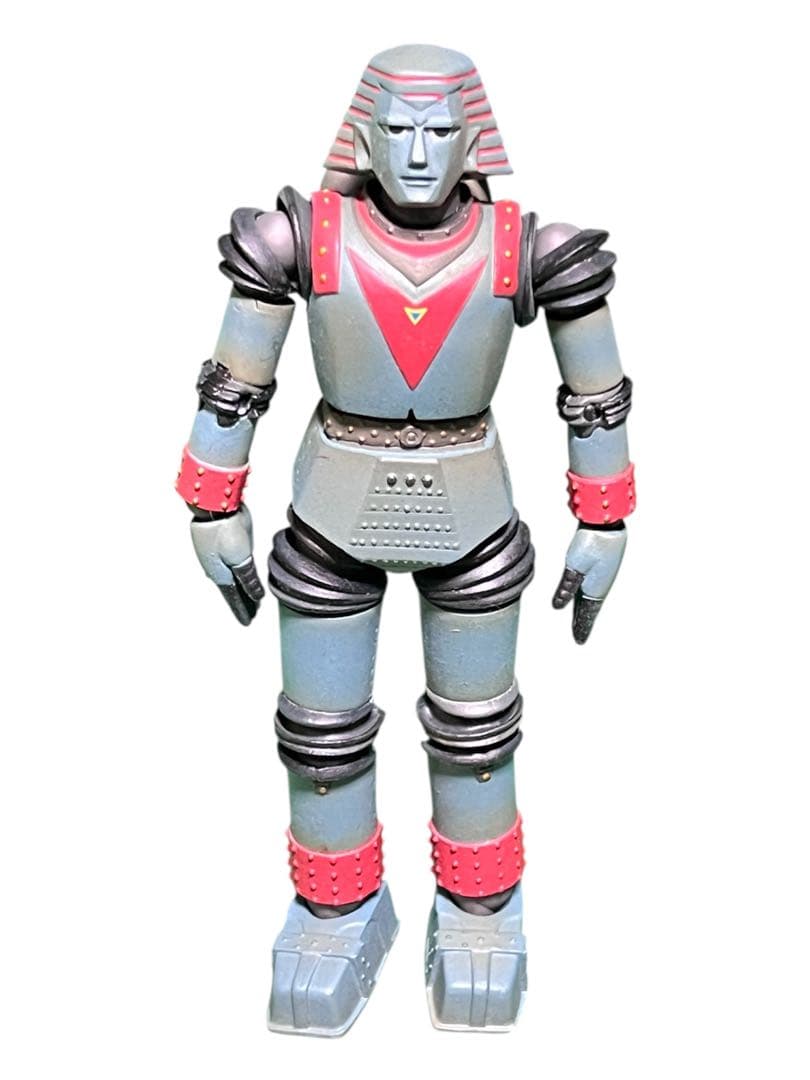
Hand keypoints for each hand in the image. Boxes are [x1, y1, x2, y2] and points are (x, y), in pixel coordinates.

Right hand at [189, 505, 264, 624]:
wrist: (215, 505)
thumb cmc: (225, 530)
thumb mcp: (239, 559)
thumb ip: (248, 579)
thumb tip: (256, 596)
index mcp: (220, 575)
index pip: (234, 598)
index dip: (242, 610)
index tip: (247, 622)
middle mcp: (217, 568)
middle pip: (233, 590)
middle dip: (242, 603)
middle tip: (250, 615)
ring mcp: (217, 556)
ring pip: (232, 579)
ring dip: (241, 590)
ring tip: (248, 599)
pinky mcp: (222, 544)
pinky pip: (231, 566)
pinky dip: (238, 576)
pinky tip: (240, 576)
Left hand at [552, 524, 626, 643]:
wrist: (605, 520)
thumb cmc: (592, 542)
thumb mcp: (575, 568)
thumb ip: (566, 587)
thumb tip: (558, 606)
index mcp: (596, 587)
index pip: (587, 613)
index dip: (582, 626)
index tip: (579, 641)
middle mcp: (600, 582)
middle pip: (589, 607)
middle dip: (583, 621)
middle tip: (579, 634)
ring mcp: (601, 572)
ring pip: (590, 595)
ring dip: (585, 608)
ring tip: (580, 618)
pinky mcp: (598, 562)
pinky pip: (590, 584)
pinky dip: (585, 593)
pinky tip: (583, 591)